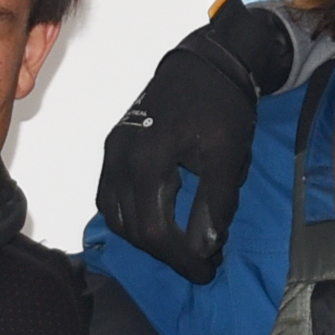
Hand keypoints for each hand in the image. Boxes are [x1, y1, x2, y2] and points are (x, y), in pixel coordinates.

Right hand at [98, 0, 290, 282]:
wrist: (206, 63)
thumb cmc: (220, 107)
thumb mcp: (226, 158)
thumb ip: (214, 205)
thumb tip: (204, 248)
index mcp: (146, 163)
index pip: (154, 231)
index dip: (180, 258)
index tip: (206, 270)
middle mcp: (118, 160)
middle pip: (131, 227)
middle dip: (164, 252)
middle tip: (198, 262)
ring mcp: (111, 152)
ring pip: (113, 213)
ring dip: (142, 236)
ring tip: (178, 246)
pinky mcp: (113, 145)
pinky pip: (109, 193)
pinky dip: (128, 215)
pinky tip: (153, 221)